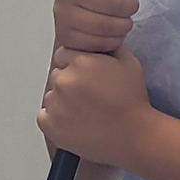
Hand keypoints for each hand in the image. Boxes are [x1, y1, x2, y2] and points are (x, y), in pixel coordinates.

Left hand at [37, 47, 155, 165]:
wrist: (135, 136)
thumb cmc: (133, 102)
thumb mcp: (128, 63)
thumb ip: (107, 48)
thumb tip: (96, 43)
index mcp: (80, 62)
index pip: (63, 55)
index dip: (74, 65)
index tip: (85, 77)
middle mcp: (64, 81)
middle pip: (56, 76)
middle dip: (69, 83)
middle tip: (88, 96)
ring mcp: (55, 104)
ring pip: (51, 97)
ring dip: (62, 102)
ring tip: (85, 112)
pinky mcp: (51, 126)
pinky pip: (44, 117)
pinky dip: (55, 120)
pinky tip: (75, 122)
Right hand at [53, 0, 137, 54]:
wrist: (74, 8)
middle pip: (114, 3)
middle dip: (130, 6)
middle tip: (130, 5)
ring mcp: (63, 14)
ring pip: (107, 25)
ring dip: (124, 24)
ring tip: (124, 18)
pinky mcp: (66, 36)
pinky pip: (99, 42)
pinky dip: (113, 40)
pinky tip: (113, 32)